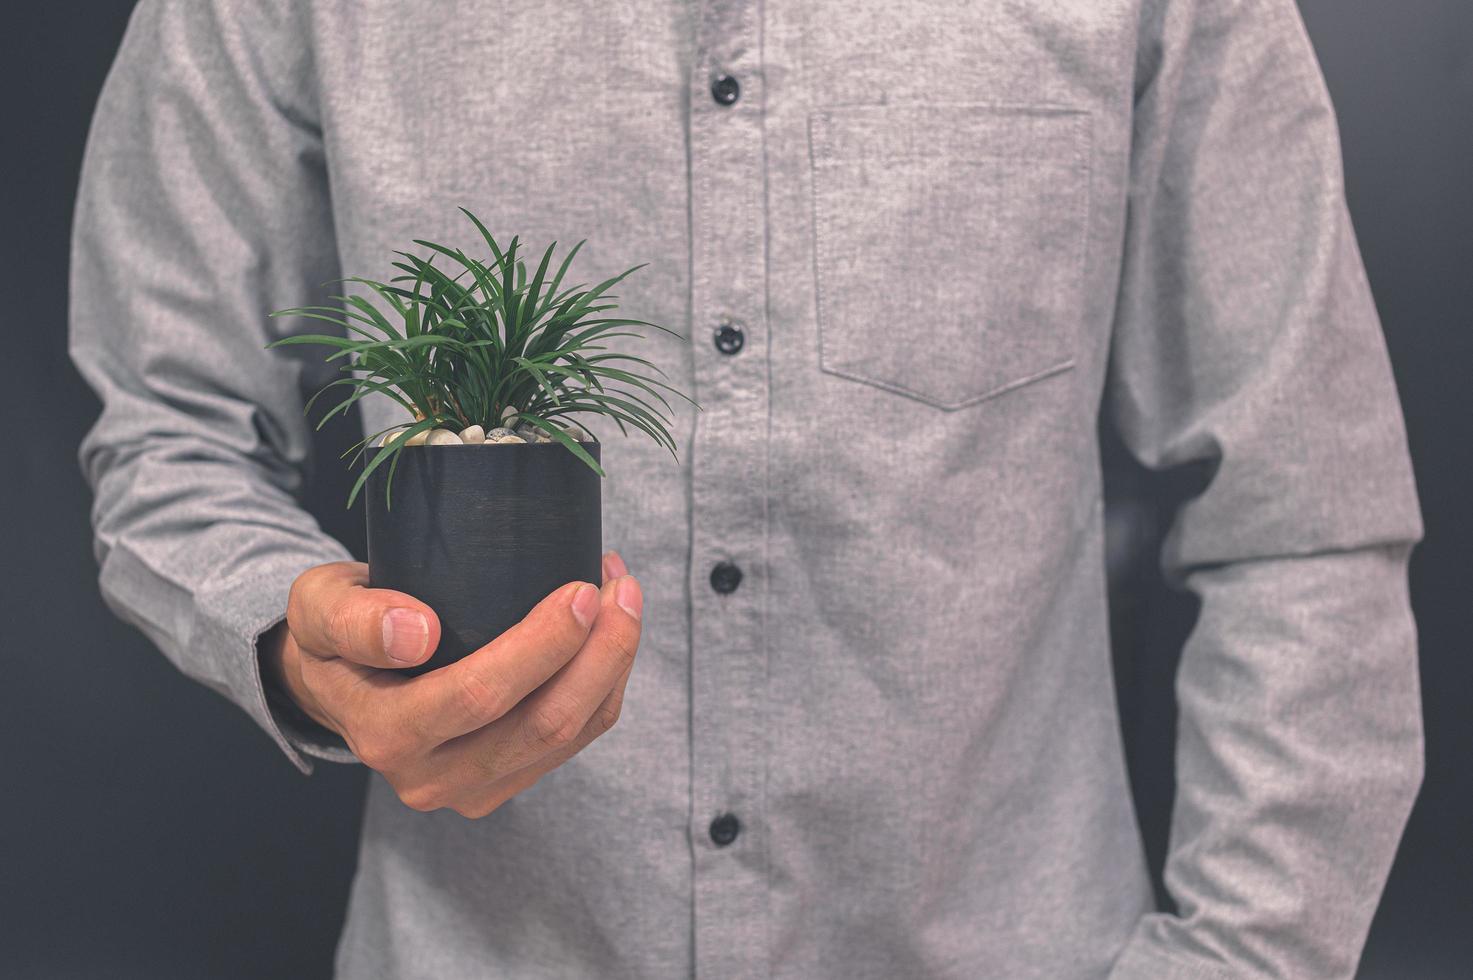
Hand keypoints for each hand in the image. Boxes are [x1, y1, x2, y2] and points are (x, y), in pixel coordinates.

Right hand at [261, 552, 641, 817]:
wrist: (340, 679)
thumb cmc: (336, 631)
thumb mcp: (320, 606)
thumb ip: (354, 619)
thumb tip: (417, 632)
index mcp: (383, 734)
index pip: (477, 695)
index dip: (540, 646)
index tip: (580, 589)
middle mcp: (430, 776)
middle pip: (540, 724)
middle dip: (599, 652)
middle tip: (621, 585)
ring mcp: (473, 787)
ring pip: (569, 735)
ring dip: (613, 664)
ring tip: (625, 596)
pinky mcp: (506, 781)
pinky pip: (576, 739)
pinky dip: (605, 682)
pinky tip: (610, 629)